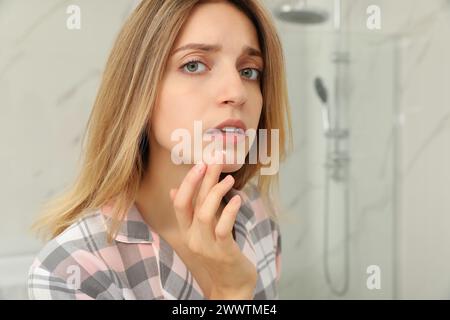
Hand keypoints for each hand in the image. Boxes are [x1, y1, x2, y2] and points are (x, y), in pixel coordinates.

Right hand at [169, 157, 256, 299]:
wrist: (231, 285)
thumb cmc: (219, 254)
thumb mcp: (202, 232)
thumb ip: (192, 212)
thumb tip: (174, 190)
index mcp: (187, 231)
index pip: (180, 203)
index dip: (188, 182)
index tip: (200, 163)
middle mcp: (193, 238)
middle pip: (192, 204)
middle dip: (201, 180)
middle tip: (213, 161)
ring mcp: (207, 246)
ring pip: (205, 214)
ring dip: (216, 192)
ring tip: (229, 178)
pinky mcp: (224, 253)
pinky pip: (223, 229)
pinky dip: (230, 212)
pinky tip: (238, 199)